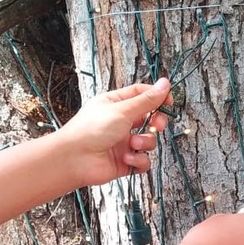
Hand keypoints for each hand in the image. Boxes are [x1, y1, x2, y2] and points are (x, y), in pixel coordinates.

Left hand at [57, 78, 172, 185]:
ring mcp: (123, 142)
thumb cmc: (91, 130)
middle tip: (157, 125)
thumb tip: (165, 84)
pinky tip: (126, 158)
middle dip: (157, 122)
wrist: (74, 160)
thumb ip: (147, 100)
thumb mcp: (122, 110)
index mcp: (116, 104)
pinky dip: (138, 160)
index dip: (157, 96)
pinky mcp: (125, 160)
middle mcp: (120, 122)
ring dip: (144, 142)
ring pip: (148, 140)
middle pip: (149, 118)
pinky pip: (143, 160)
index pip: (142, 94)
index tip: (169, 101)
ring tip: (132, 144)